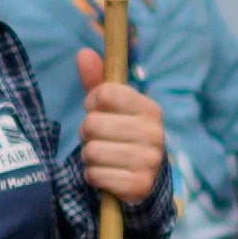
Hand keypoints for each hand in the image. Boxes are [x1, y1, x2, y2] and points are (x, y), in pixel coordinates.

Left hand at [72, 78, 166, 208]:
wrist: (143, 176)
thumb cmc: (121, 132)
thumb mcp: (111, 106)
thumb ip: (97, 80)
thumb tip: (83, 52)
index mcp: (150, 108)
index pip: (105, 93)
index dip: (92, 102)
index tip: (98, 110)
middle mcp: (155, 133)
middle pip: (92, 124)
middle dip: (87, 133)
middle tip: (100, 138)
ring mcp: (149, 161)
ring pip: (91, 151)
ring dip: (89, 156)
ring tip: (104, 156)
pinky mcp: (139, 185)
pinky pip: (95, 175)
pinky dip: (93, 176)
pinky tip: (107, 173)